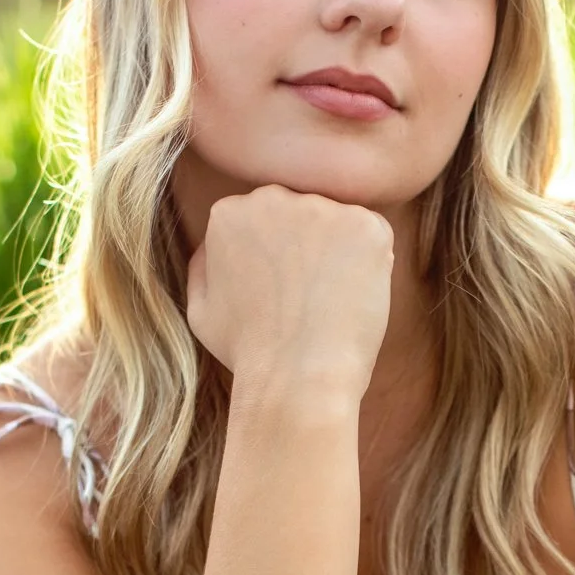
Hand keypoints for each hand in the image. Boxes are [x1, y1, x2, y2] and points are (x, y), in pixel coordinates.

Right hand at [186, 182, 393, 400]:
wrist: (298, 376)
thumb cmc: (248, 353)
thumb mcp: (201, 310)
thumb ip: (204, 267)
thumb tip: (213, 246)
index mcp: (229, 213)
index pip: (264, 218)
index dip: (278, 256)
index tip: (282, 289)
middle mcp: (271, 198)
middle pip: (300, 212)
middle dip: (308, 245)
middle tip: (309, 295)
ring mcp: (320, 208)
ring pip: (338, 221)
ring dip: (339, 252)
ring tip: (330, 300)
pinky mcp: (364, 225)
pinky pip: (373, 234)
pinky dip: (372, 262)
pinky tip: (353, 296)